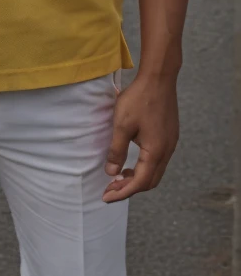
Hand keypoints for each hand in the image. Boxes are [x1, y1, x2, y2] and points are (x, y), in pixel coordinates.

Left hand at [102, 72, 178, 202]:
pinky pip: (158, 160)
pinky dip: (144, 167)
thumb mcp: (122, 125)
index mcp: (156, 152)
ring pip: (155, 171)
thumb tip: (111, 173)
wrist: (159, 78)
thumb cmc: (139, 99)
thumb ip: (117, 151)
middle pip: (150, 182)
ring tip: (118, 177)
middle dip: (130, 189)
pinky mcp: (169, 135)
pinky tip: (132, 161)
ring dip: (137, 178)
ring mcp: (170, 143)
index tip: (106, 196)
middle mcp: (167, 151)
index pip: (140, 183)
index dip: (122, 192)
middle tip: (110, 188)